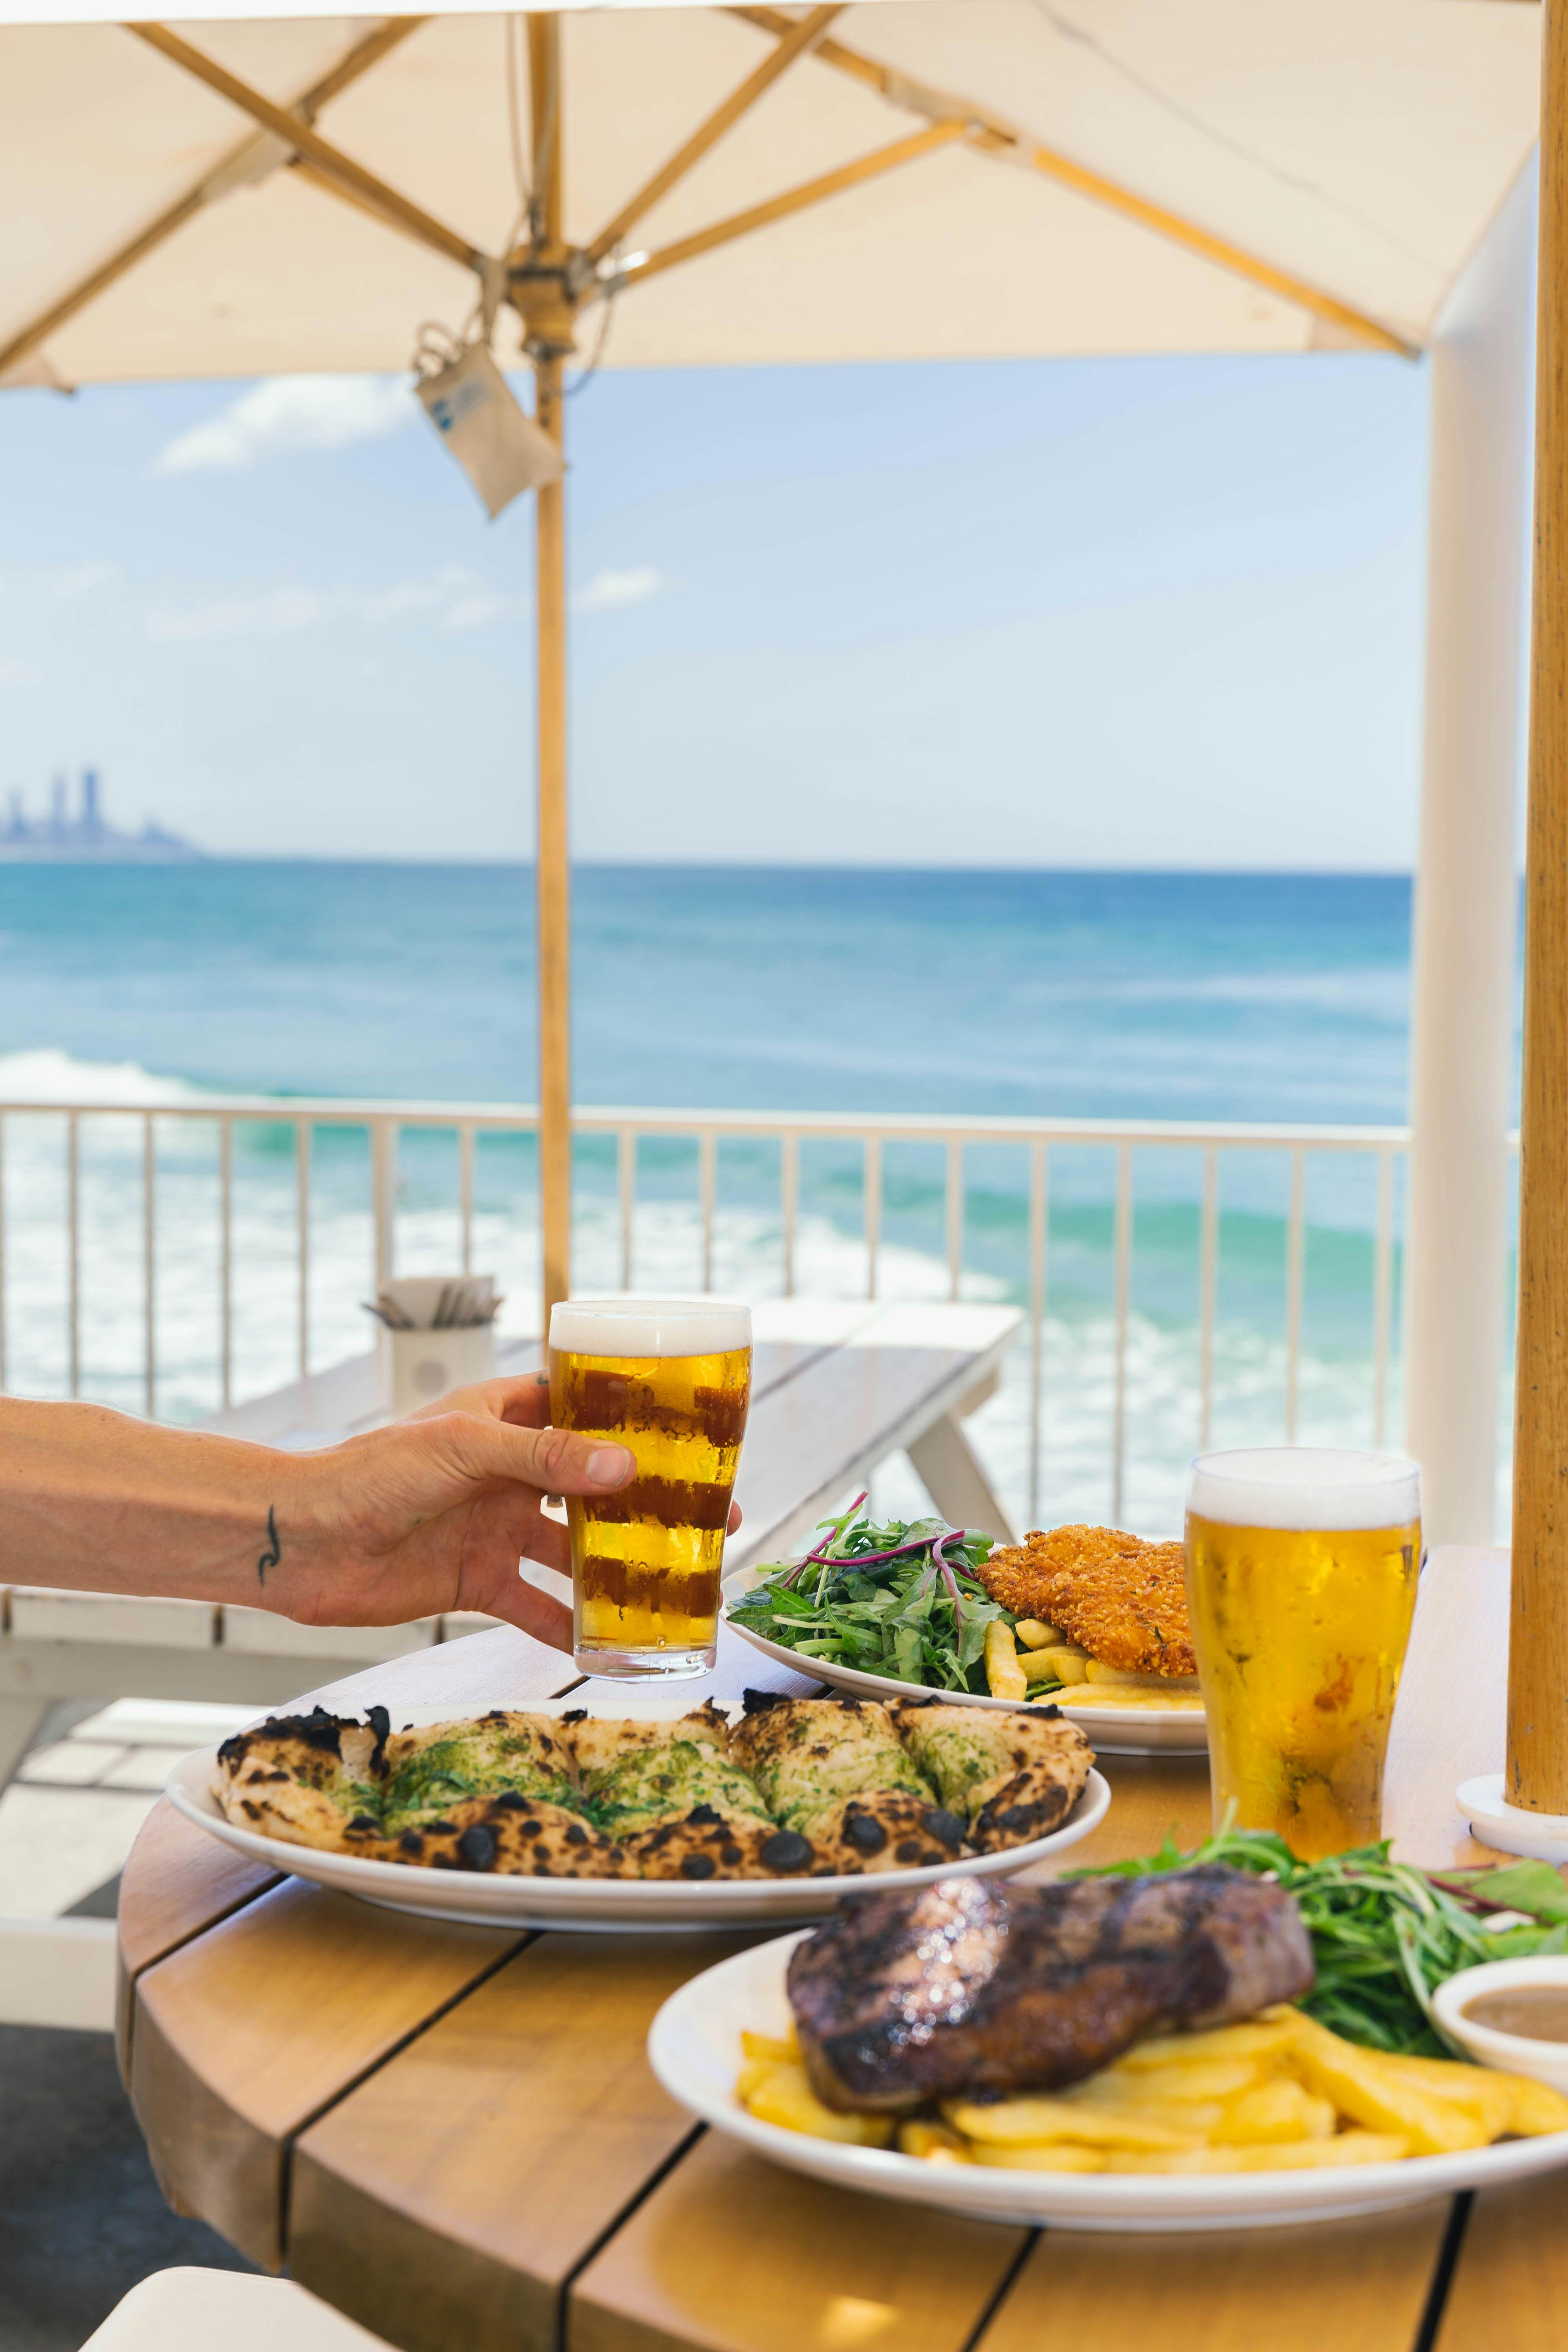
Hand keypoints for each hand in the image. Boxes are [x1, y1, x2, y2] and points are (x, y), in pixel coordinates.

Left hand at [286, 1373, 740, 1653]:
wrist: (304, 1542)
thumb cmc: (371, 1471)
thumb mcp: (466, 1448)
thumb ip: (546, 1459)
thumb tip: (626, 1468)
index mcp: (506, 1417)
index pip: (584, 1408)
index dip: (635, 1419)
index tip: (695, 1432)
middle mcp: (509, 1471)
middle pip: (595, 1484)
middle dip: (650, 1502)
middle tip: (713, 1518)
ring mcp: (496, 1527)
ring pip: (576, 1550)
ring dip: (622, 1568)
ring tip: (680, 1585)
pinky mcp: (478, 1581)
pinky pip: (538, 1605)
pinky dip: (572, 1626)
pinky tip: (612, 1646)